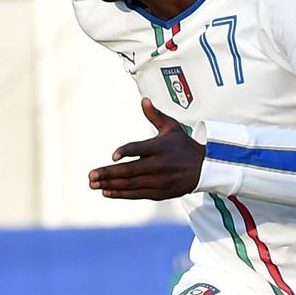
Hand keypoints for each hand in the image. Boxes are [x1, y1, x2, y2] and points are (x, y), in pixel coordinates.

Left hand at [88, 97, 204, 199]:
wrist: (205, 169)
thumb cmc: (185, 146)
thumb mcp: (172, 128)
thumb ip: (155, 115)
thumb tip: (144, 100)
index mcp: (161, 147)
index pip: (140, 149)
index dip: (126, 152)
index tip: (113, 155)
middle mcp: (159, 165)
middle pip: (130, 170)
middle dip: (108, 173)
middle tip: (91, 175)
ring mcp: (159, 181)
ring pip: (131, 184)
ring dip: (110, 185)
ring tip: (94, 184)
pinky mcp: (160, 193)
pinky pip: (137, 194)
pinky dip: (121, 194)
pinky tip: (107, 192)